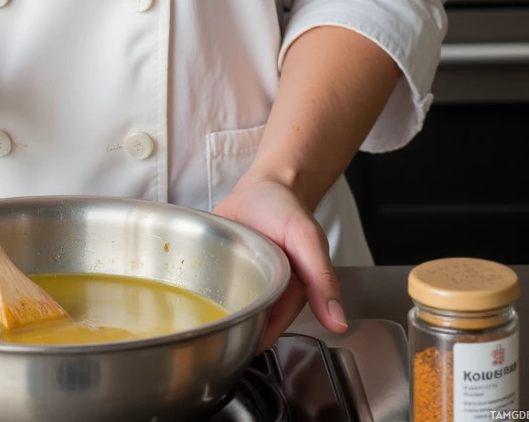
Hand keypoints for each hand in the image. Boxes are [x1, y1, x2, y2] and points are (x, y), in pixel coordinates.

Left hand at [213, 175, 347, 350]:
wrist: (266, 183)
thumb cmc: (288, 209)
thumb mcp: (307, 240)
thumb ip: (323, 279)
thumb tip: (338, 322)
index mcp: (289, 296)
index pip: (269, 331)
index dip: (250, 340)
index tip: (229, 344)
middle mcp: (266, 292)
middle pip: (243, 322)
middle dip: (226, 328)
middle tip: (207, 325)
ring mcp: (243, 281)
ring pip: (225, 309)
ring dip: (212, 312)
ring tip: (197, 311)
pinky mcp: (225, 268)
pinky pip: (210, 286)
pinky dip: (201, 289)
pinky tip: (190, 289)